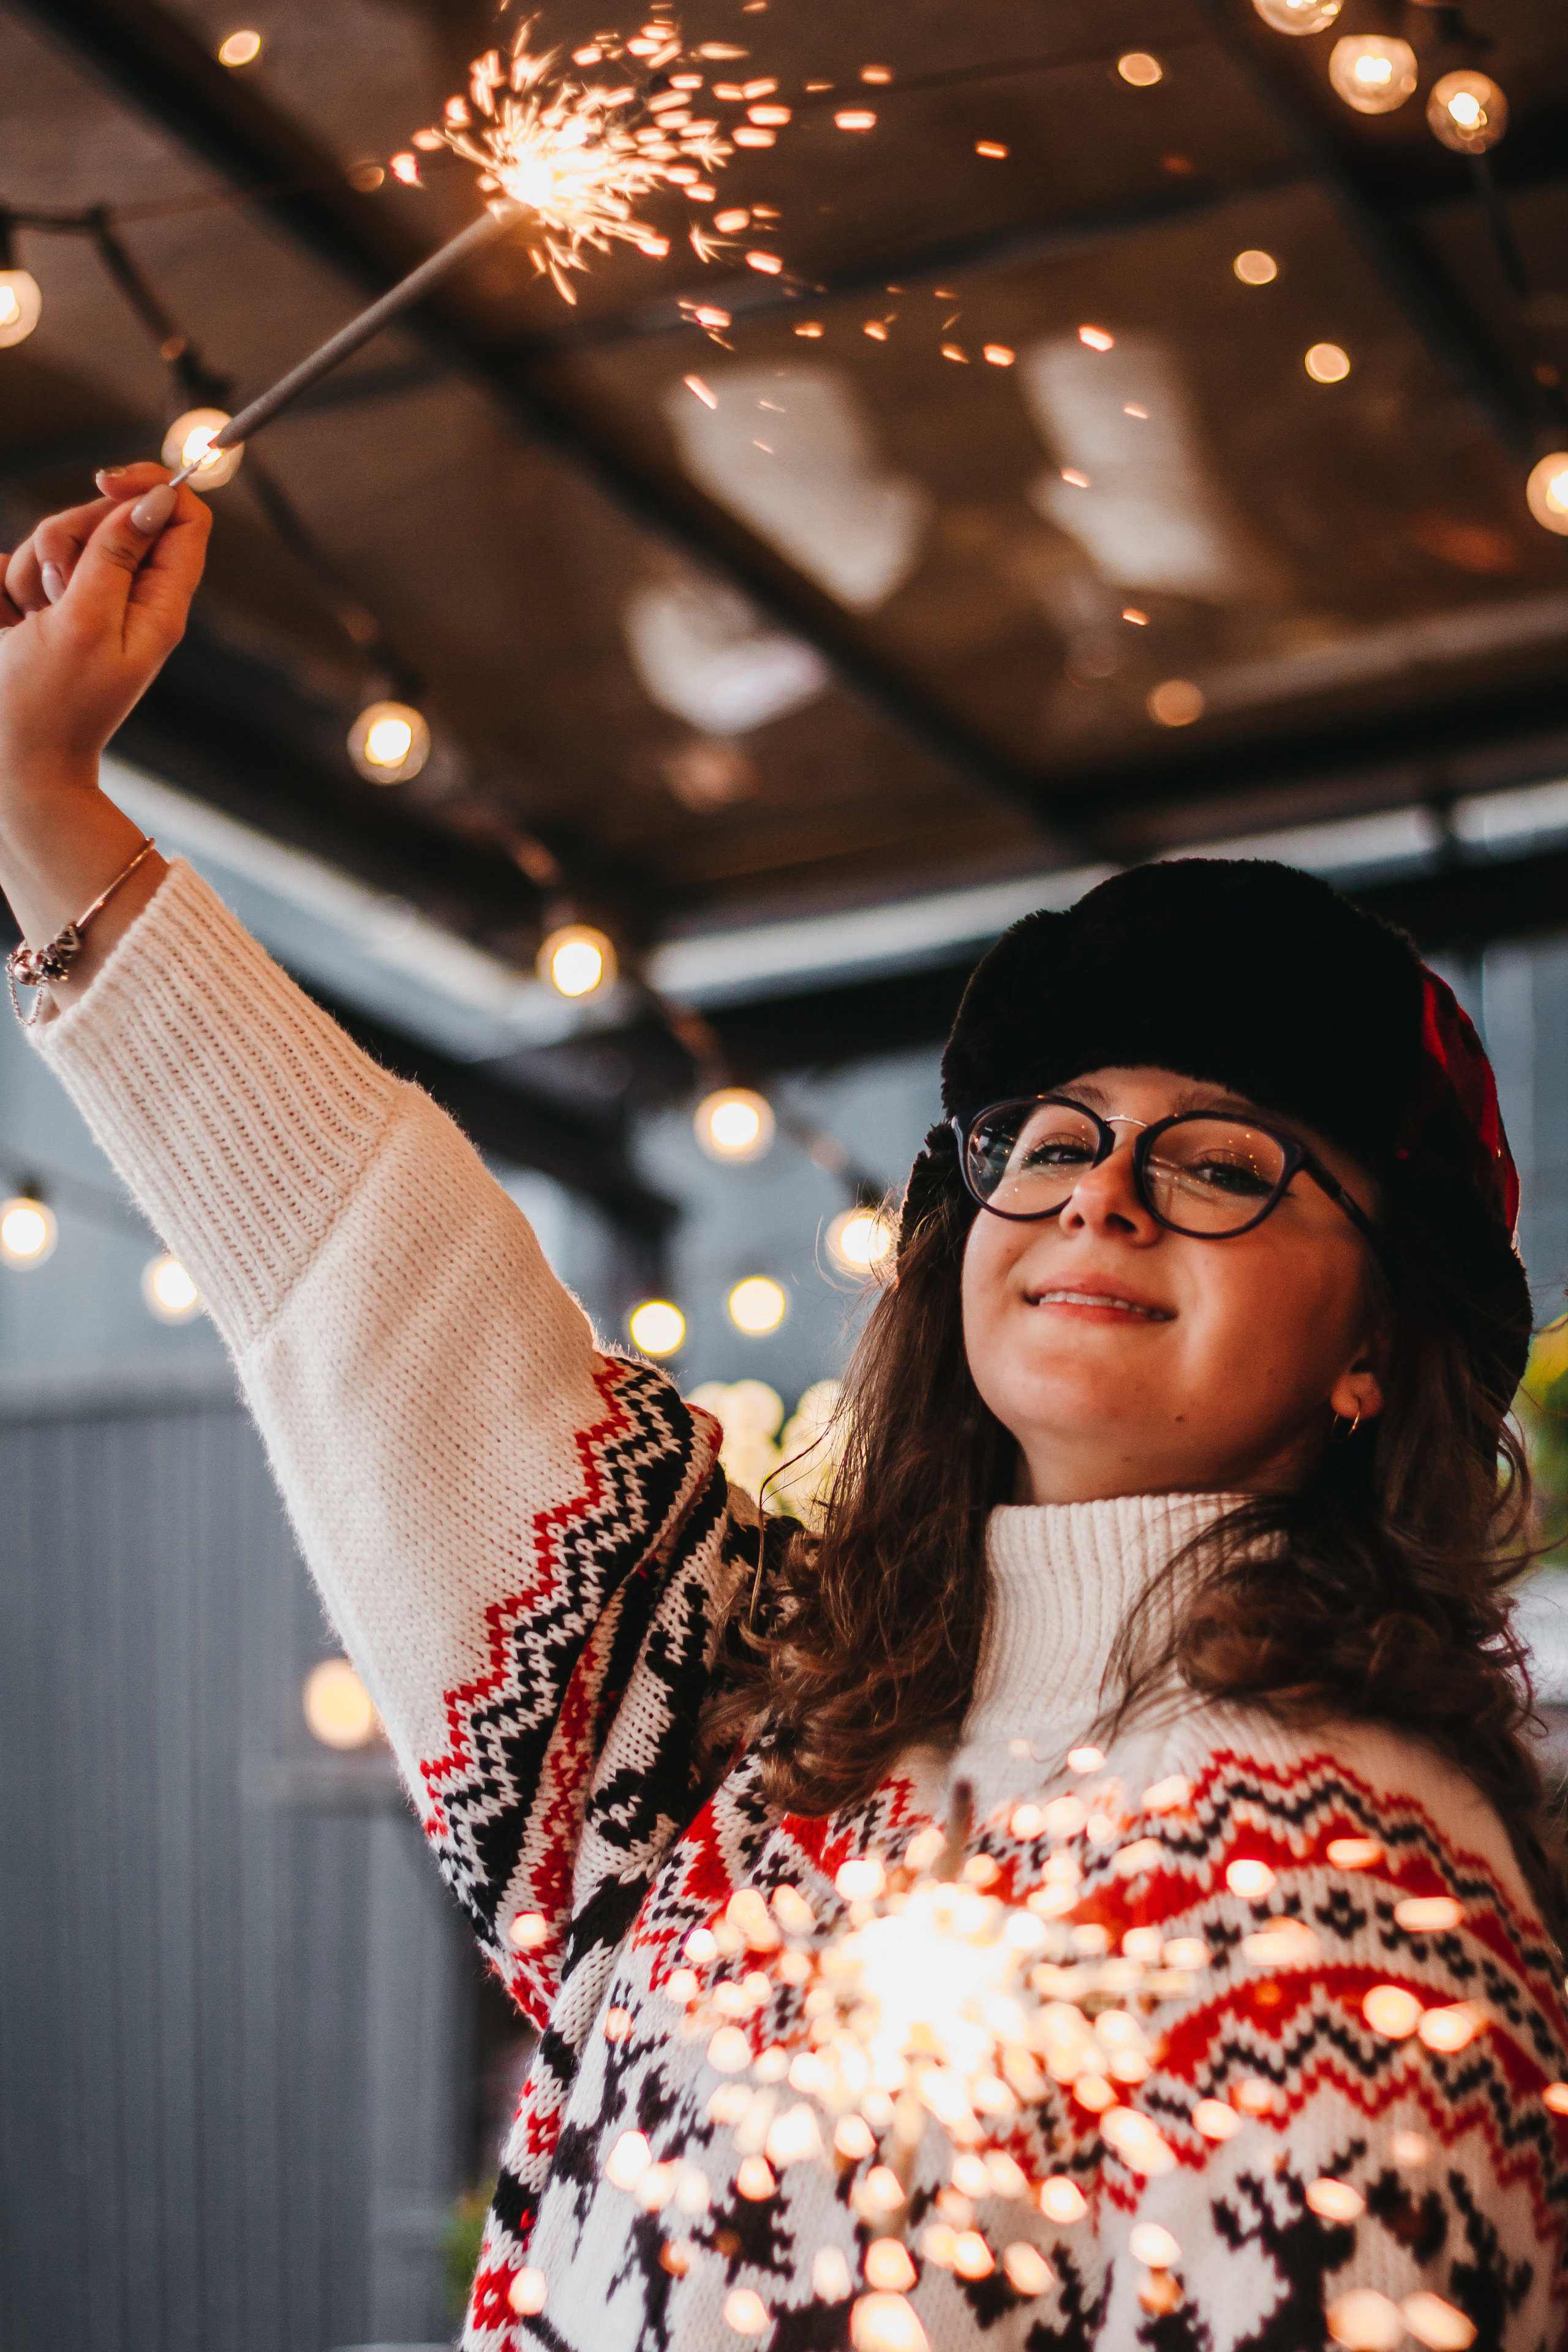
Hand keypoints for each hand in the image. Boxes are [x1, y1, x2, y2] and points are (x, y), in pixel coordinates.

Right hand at [0, 464, 210, 1006]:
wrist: (20, 759)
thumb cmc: (49, 700)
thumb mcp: (83, 621)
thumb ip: (116, 556)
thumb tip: (157, 501)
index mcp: (161, 604)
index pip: (184, 518)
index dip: (149, 486)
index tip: (103, 480)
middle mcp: (136, 598)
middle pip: (114, 517)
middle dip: (70, 533)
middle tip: (51, 585)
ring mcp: (96, 602)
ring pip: (66, 537)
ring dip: (36, 563)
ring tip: (30, 613)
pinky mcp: (59, 607)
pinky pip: (36, 565)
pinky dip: (18, 583)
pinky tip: (15, 618)